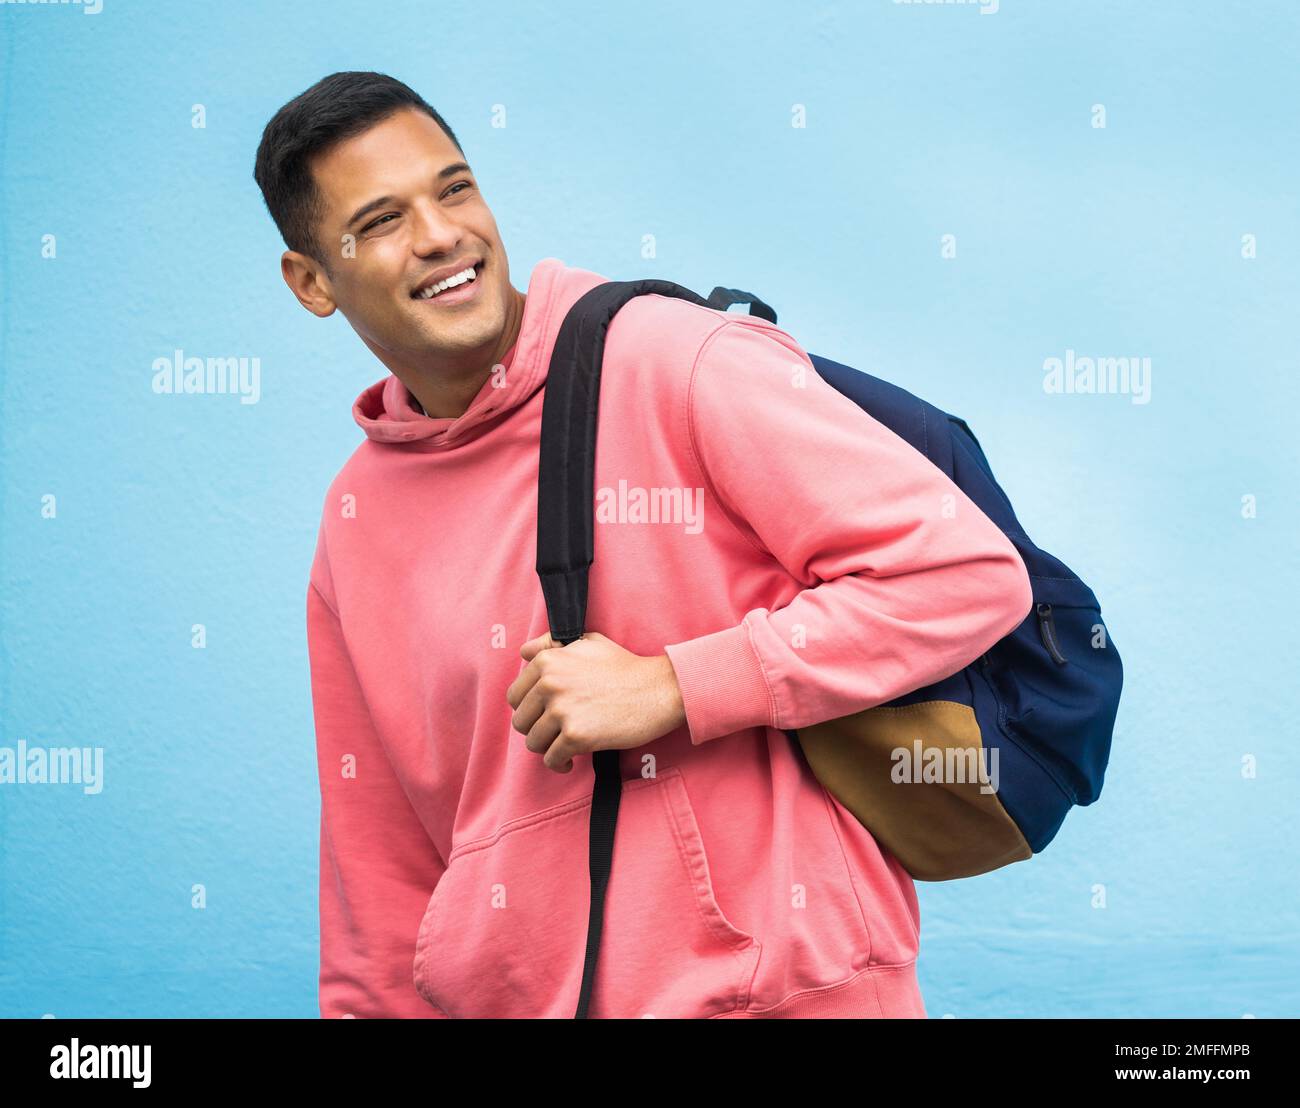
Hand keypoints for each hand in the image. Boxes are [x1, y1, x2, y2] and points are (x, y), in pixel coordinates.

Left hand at [506, 630, 686, 772]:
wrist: (659, 689)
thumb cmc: (625, 667)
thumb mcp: (587, 642)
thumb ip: (551, 644)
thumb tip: (523, 652)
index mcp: (547, 661)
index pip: (515, 695)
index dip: (529, 709)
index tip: (545, 715)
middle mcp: (549, 683)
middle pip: (521, 721)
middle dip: (537, 729)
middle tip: (556, 732)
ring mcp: (561, 710)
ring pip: (533, 742)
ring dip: (548, 748)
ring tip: (564, 745)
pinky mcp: (575, 736)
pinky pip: (551, 759)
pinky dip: (559, 763)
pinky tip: (570, 760)